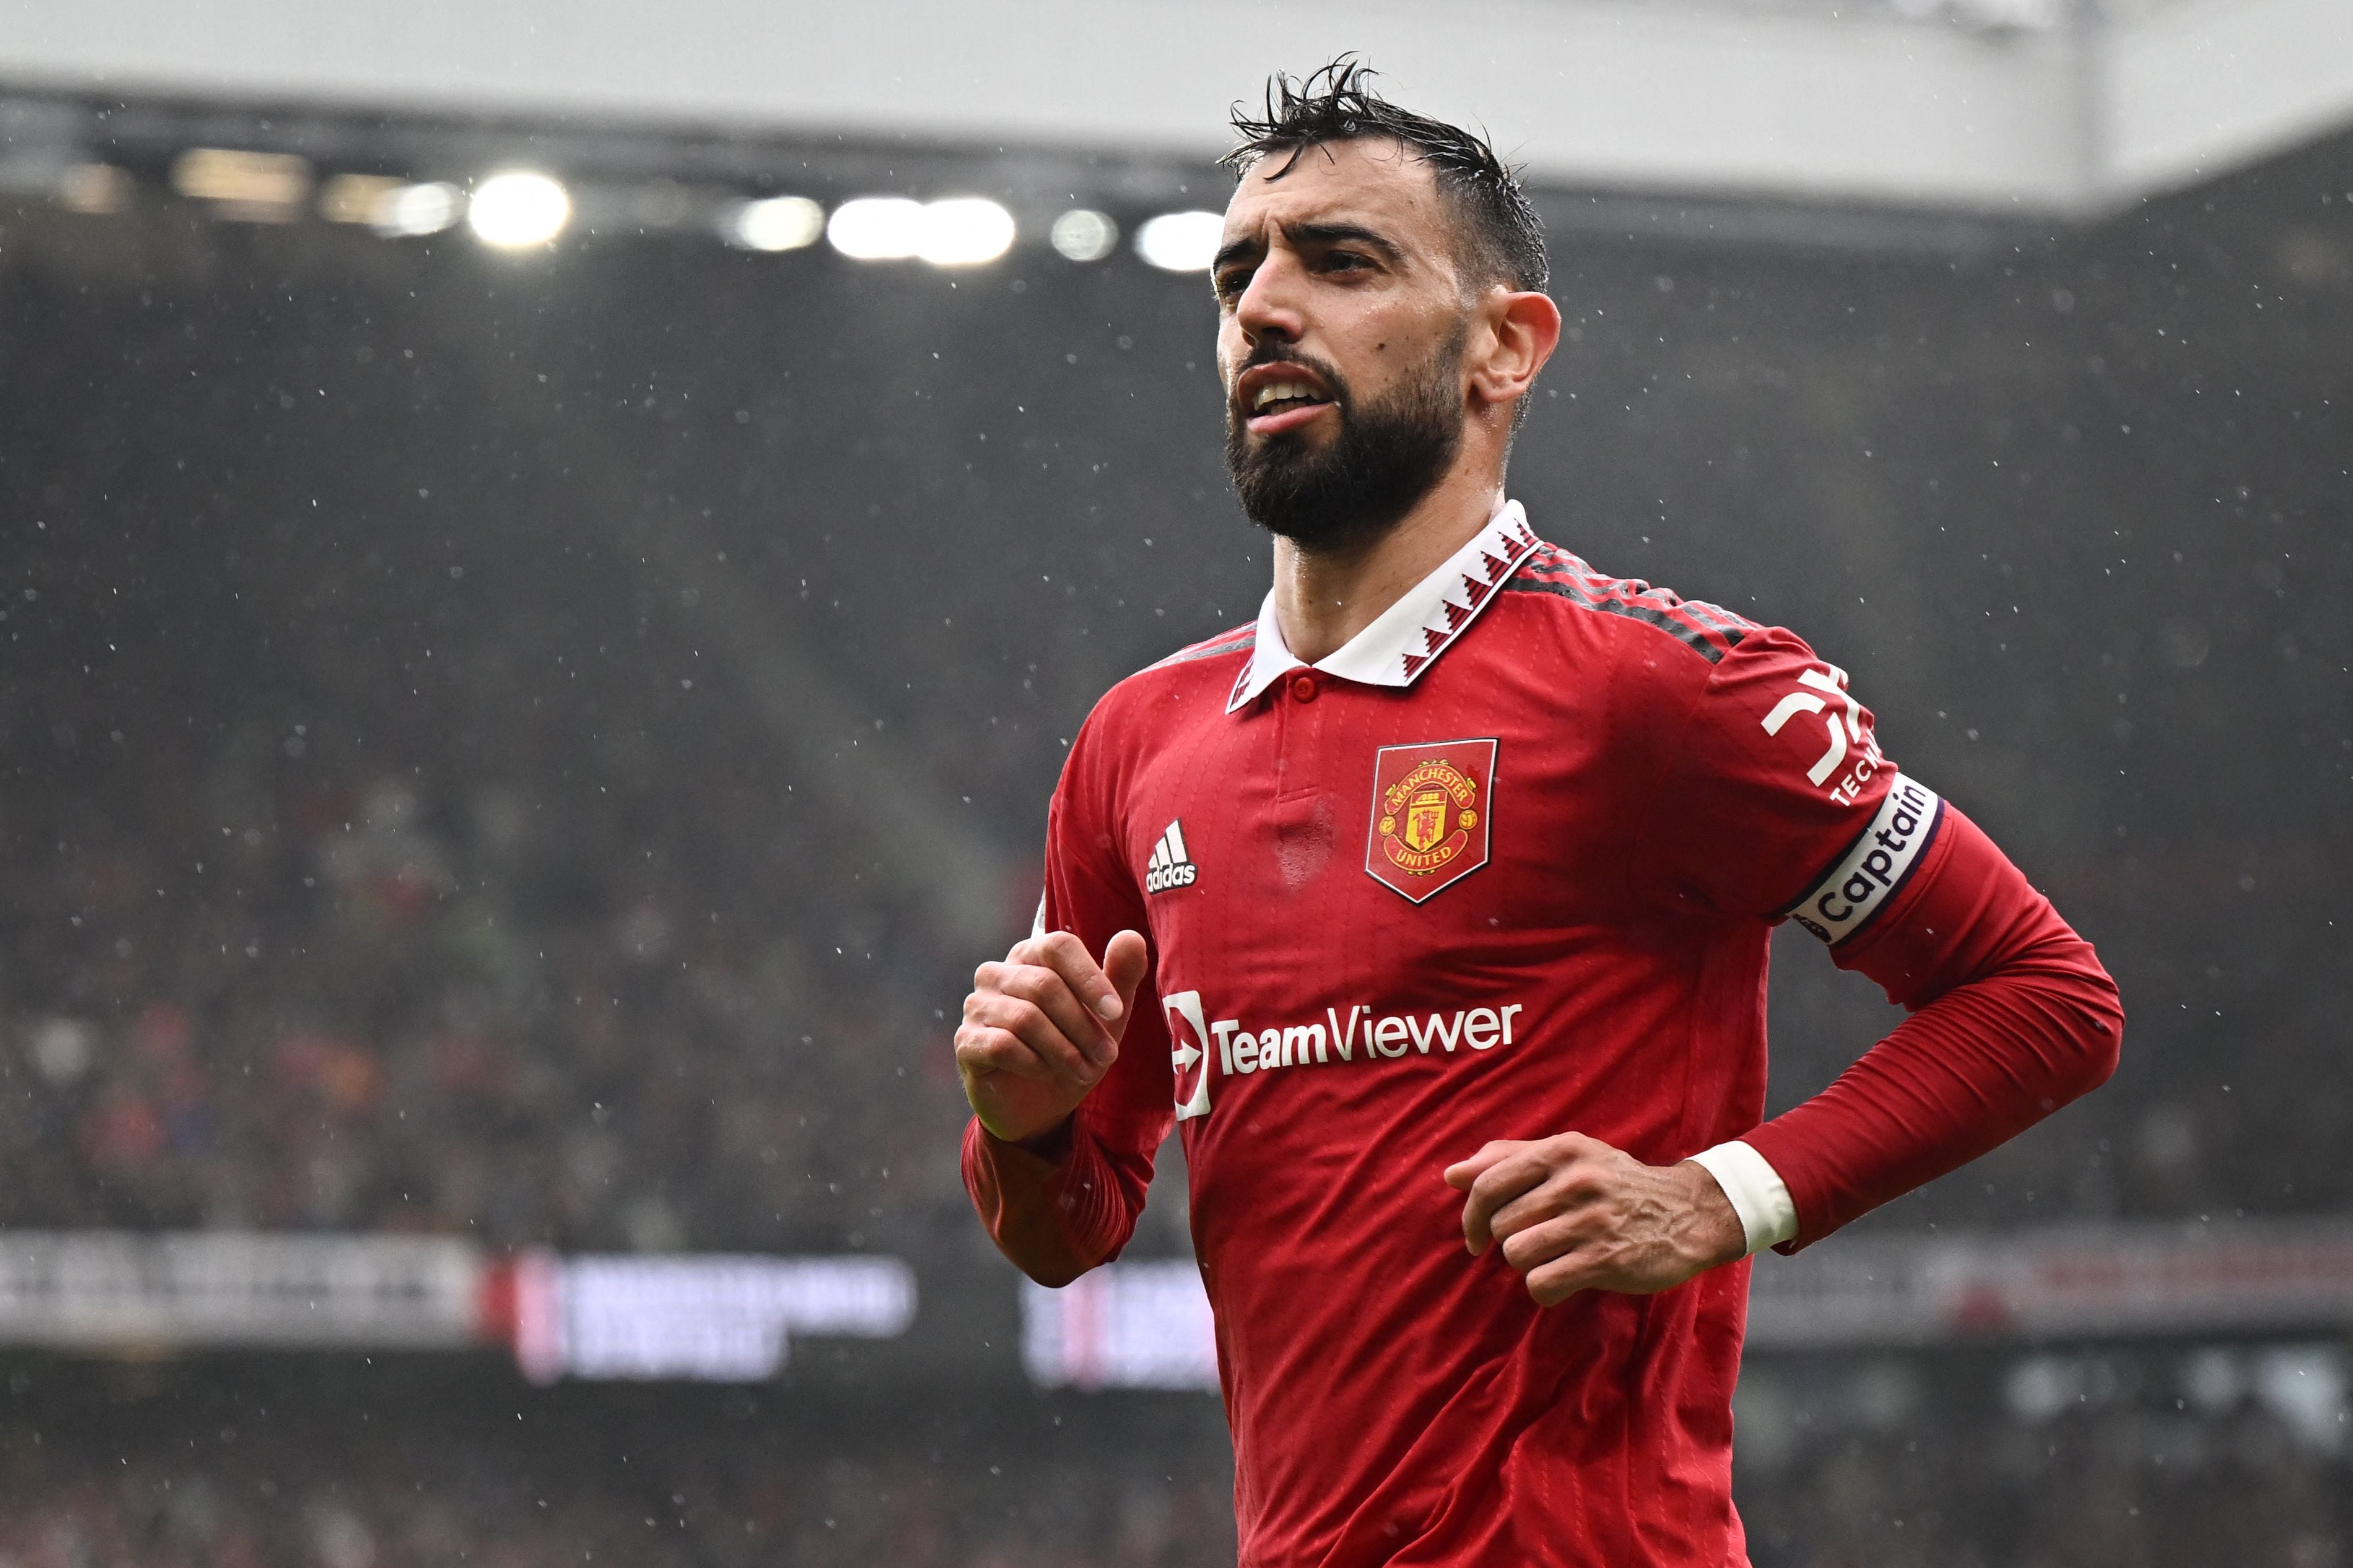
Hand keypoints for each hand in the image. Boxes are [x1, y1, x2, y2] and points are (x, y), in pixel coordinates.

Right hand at [955, 929, 1148, 1145]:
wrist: (1037, 1105)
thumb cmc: (1072, 1048)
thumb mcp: (1106, 1018)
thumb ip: (1120, 977)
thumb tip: (1131, 938)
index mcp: (1031, 955)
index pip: (1058, 946)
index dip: (1090, 977)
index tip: (1115, 1011)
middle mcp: (997, 973)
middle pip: (1045, 985)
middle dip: (1083, 1025)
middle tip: (1106, 1055)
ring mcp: (976, 1006)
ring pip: (1026, 1017)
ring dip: (1064, 1049)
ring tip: (1084, 1070)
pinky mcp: (966, 1041)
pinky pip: (1002, 1045)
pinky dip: (1034, 1063)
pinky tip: (1046, 1073)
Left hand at [1442, 1133, 1745, 1306]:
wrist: (1689, 1213)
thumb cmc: (1616, 1184)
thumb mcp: (1571, 1156)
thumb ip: (1508, 1159)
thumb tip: (1451, 1174)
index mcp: (1562, 1150)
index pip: (1487, 1182)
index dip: (1471, 1214)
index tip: (1475, 1236)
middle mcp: (1576, 1180)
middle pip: (1499, 1224)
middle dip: (1509, 1240)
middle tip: (1537, 1242)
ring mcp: (1591, 1221)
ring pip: (1516, 1253)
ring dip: (1529, 1264)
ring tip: (1555, 1257)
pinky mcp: (1605, 1260)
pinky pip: (1541, 1283)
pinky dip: (1545, 1288)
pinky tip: (1566, 1278)